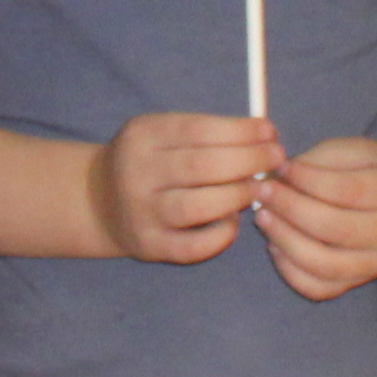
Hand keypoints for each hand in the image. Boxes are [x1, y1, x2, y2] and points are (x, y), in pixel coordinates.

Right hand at [99, 111, 273, 264]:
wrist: (100, 202)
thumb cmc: (150, 162)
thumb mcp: (163, 134)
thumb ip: (207, 133)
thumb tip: (265, 135)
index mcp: (142, 136)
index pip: (198, 130)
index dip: (240, 131)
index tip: (270, 132)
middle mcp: (136, 172)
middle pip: (202, 166)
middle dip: (249, 160)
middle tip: (276, 158)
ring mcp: (141, 213)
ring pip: (198, 206)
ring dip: (239, 195)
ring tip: (261, 188)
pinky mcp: (150, 245)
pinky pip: (193, 246)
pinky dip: (222, 234)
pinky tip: (233, 220)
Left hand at [253, 135, 376, 298]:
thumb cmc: (368, 169)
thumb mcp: (350, 151)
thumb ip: (315, 163)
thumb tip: (273, 179)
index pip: (346, 190)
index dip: (307, 180)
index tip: (279, 168)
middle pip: (335, 228)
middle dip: (290, 209)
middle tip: (262, 193)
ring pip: (326, 264)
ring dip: (286, 241)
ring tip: (264, 218)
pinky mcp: (360, 282)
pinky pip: (321, 288)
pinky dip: (291, 272)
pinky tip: (275, 247)